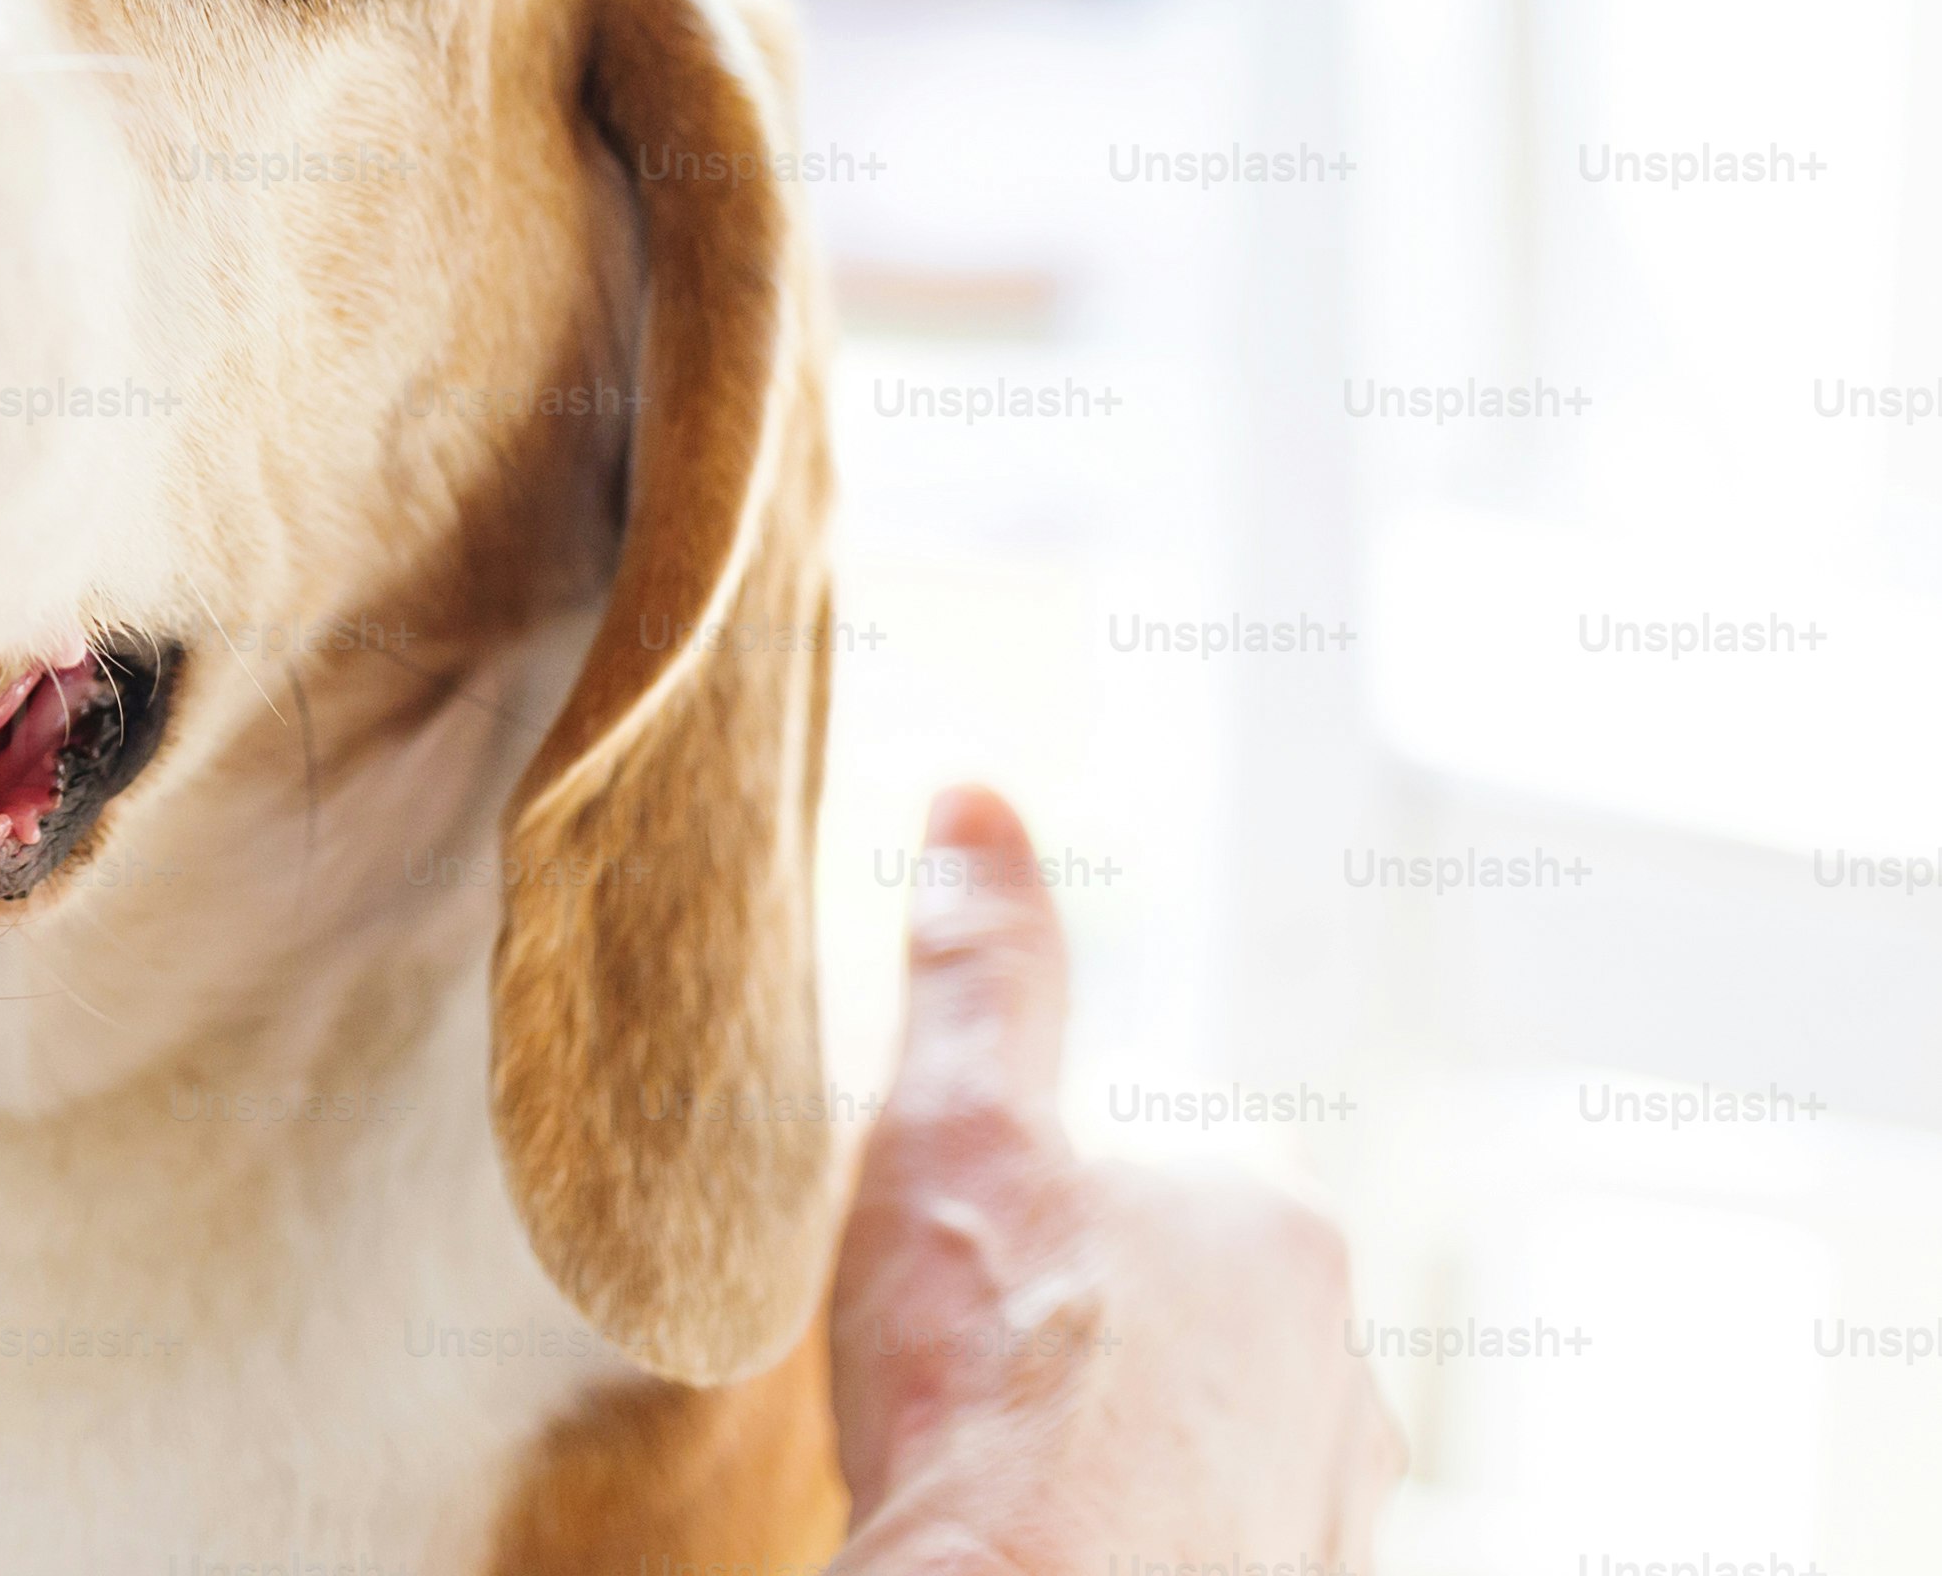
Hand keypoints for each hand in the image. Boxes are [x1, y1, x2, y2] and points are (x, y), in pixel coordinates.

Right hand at [825, 786, 1401, 1575]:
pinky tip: (1070, 1543)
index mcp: (1276, 1220)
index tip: (971, 1281)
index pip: (1149, 1177)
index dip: (1037, 1223)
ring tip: (1019, 1477)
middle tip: (981, 1382)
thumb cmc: (989, 1390)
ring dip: (1128, 1443)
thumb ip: (979, 972)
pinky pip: (1221, 1539)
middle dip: (1093, 1331)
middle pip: (1189, 1310)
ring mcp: (1342, 1505)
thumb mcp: (952, 1133)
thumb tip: (975, 801)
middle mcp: (1349, 1365)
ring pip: (1214, 1434)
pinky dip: (1153, 1539)